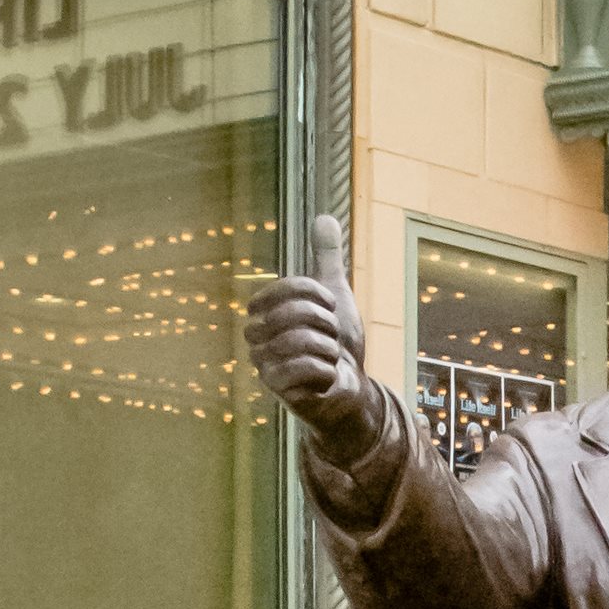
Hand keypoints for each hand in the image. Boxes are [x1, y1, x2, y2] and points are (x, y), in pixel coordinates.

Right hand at [244, 214, 382, 453]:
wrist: (351, 389)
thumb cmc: (338, 345)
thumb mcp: (336, 295)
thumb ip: (327, 258)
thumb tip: (324, 216)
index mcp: (266, 315)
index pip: (286, 288)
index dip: (317, 295)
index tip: (328, 308)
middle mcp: (257, 339)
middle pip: (294, 314)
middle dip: (326, 324)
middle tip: (331, 339)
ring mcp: (265, 365)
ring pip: (303, 341)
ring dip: (329, 349)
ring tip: (329, 359)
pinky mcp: (279, 391)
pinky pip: (306, 368)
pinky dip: (327, 371)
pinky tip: (325, 378)